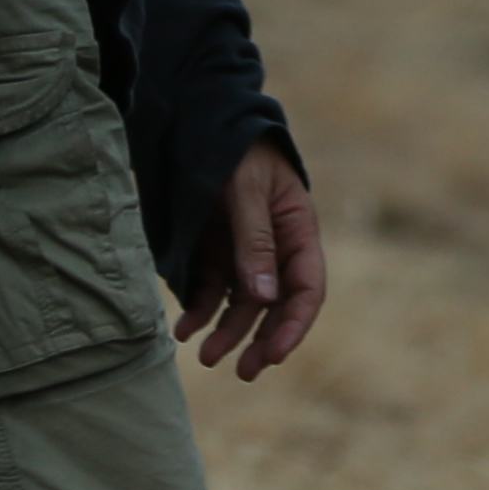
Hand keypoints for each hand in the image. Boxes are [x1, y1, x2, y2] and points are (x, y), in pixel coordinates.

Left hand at [176, 141, 324, 381]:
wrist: (201, 117)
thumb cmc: (236, 148)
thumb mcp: (247, 191)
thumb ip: (254, 242)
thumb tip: (264, 299)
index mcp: (298, 231)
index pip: (306, 289)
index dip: (293, 325)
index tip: (273, 354)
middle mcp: (276, 248)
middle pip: (275, 305)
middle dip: (260, 340)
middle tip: (244, 372)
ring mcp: (245, 251)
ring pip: (242, 304)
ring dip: (227, 332)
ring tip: (204, 356)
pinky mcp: (216, 251)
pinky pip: (212, 289)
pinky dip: (199, 310)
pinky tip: (182, 328)